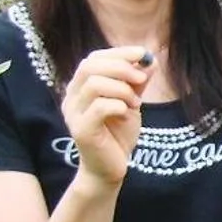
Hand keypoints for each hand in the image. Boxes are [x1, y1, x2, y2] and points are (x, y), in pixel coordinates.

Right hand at [61, 46, 153, 188]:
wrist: (110, 168)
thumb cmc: (118, 134)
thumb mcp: (131, 102)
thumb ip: (137, 82)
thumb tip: (150, 60)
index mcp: (80, 87)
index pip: (94, 58)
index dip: (119, 53)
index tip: (143, 54)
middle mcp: (71, 97)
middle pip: (90, 66)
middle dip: (121, 67)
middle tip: (142, 79)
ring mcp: (73, 114)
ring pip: (94, 84)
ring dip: (122, 89)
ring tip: (135, 103)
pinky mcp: (81, 130)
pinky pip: (100, 107)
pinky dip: (119, 104)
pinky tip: (127, 113)